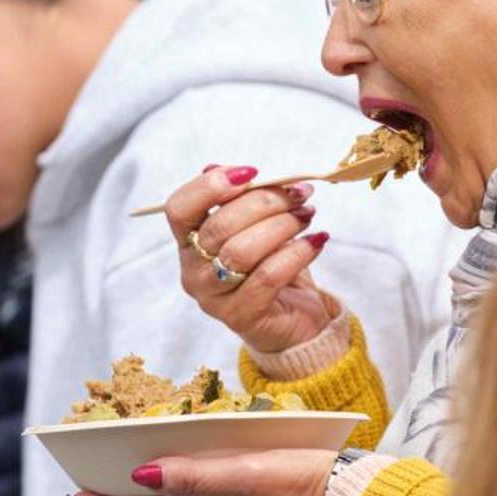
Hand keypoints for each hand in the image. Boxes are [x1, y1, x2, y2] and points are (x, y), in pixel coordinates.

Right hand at [165, 165, 333, 352]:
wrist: (295, 323)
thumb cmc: (271, 268)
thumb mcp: (257, 229)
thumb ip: (244, 201)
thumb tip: (243, 172)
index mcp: (188, 243)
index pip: (179, 208)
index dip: (210, 185)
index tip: (252, 172)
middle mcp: (192, 271)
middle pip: (219, 225)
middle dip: (265, 201)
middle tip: (299, 193)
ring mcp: (213, 297)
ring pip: (242, 250)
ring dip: (283, 224)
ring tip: (308, 215)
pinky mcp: (241, 316)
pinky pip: (268, 276)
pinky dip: (297, 252)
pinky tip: (317, 240)